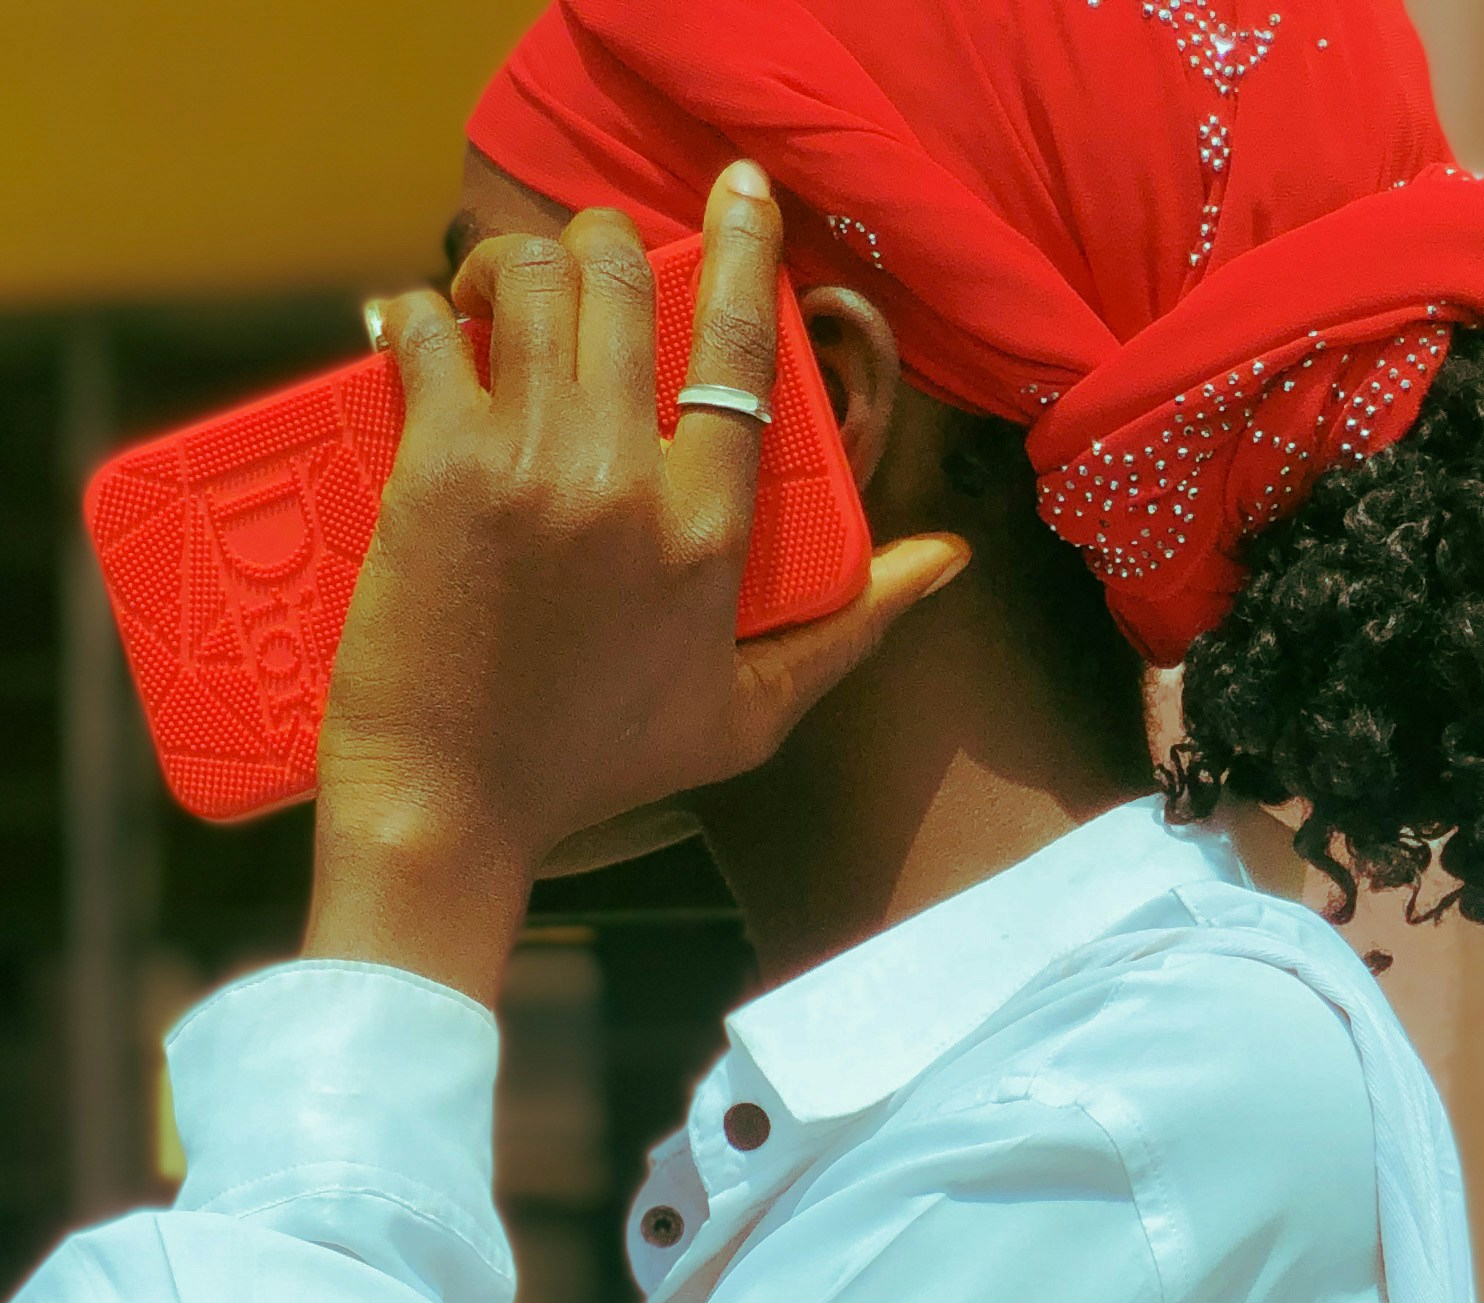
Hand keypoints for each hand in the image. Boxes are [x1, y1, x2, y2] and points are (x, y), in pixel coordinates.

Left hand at [305, 167, 967, 1002]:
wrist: (454, 805)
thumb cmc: (595, 769)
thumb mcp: (749, 714)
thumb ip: (849, 628)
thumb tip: (943, 560)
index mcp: (710, 531)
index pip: (741, 350)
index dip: (742, 248)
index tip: (740, 189)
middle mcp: (629, 483)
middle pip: (623, 277)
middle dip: (597, 252)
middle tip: (569, 287)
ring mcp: (530, 466)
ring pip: (531, 276)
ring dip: (507, 266)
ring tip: (492, 305)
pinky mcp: (438, 467)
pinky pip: (428, 328)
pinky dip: (416, 314)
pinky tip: (413, 335)